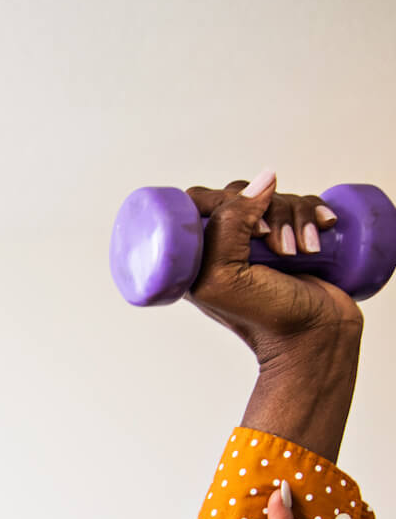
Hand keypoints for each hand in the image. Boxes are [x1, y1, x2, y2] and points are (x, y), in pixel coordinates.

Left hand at [184, 173, 362, 366]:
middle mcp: (223, 245)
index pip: (198, 201)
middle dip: (270, 214)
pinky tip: (322, 232)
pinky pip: (301, 203)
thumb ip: (226, 227)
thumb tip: (261, 182)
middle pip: (240, 193)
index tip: (254, 231)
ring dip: (296, 217)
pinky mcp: (292, 236)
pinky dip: (315, 213)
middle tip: (280, 249)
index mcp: (195, 256)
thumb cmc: (264, 317)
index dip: (225, 201)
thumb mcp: (224, 278)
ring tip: (303, 251)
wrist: (315, 336)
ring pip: (274, 196)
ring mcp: (258, 240)